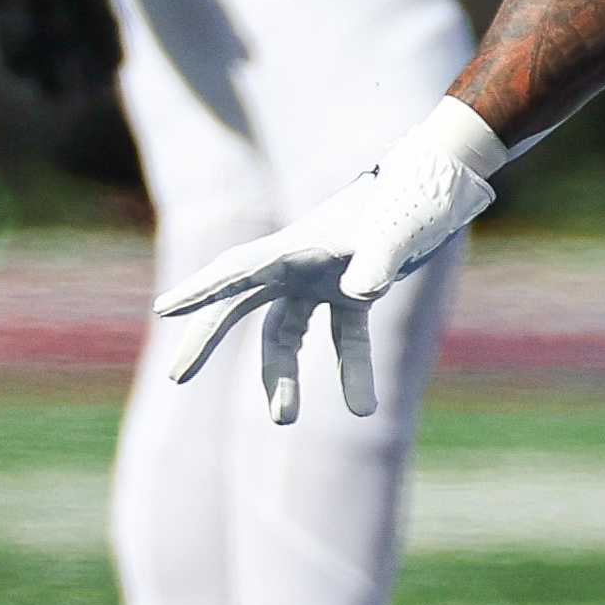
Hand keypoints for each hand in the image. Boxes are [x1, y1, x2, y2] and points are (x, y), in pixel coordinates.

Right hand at [153, 102, 504, 423]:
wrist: (441, 185)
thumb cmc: (410, 199)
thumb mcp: (393, 230)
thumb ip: (376, 262)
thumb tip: (360, 293)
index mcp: (295, 245)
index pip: (236, 271)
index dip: (199, 291)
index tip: (163, 311)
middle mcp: (298, 263)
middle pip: (239, 305)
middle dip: (207, 340)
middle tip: (177, 378)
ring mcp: (323, 278)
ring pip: (286, 334)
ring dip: (283, 374)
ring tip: (284, 419)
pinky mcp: (353, 290)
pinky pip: (344, 339)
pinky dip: (352, 371)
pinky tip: (364, 408)